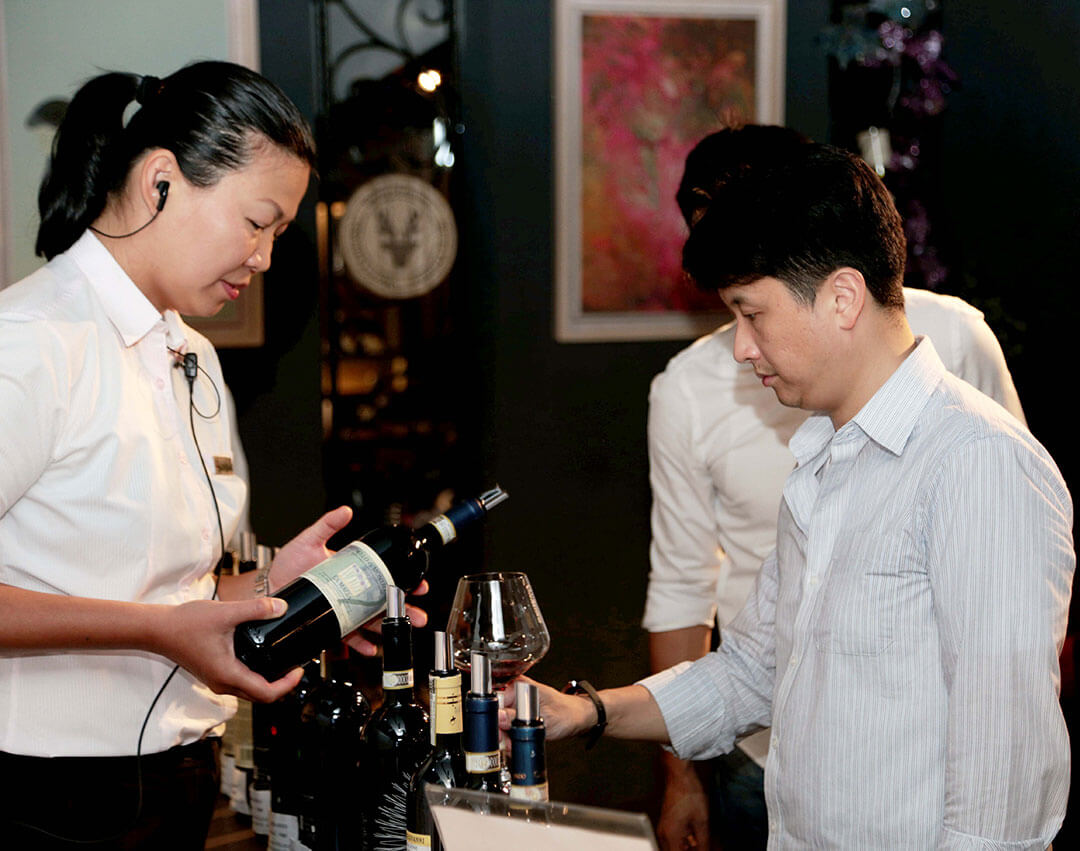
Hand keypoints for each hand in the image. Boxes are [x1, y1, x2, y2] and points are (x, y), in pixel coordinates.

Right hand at [152, 596, 303, 702]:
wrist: (158, 629)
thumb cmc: (185, 624)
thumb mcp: (226, 613)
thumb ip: (255, 609)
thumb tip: (281, 607)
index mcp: (228, 675)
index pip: (266, 694)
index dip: (287, 685)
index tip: (299, 670)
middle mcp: (222, 683)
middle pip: (260, 696)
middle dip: (282, 685)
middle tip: (296, 667)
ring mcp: (216, 680)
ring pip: (249, 691)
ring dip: (268, 681)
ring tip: (283, 662)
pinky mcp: (213, 674)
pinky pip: (240, 683)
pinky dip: (255, 676)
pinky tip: (262, 658)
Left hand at [266, 506, 428, 655]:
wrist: (268, 589)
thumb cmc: (288, 565)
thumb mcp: (309, 541)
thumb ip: (327, 525)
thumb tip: (344, 511)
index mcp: (352, 571)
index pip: (385, 576)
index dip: (406, 581)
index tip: (419, 584)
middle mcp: (352, 593)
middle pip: (385, 603)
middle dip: (406, 610)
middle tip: (418, 614)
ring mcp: (344, 610)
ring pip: (372, 622)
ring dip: (388, 628)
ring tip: (397, 631)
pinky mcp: (332, 625)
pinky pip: (351, 637)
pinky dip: (362, 644)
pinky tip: (370, 647)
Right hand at [498, 675, 596, 740]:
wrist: (577, 718)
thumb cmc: (566, 714)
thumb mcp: (542, 719)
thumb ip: (517, 718)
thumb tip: (498, 717)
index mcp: (519, 686)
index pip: (495, 702)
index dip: (495, 721)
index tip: (500, 735)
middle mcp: (516, 691)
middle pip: (496, 713)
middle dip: (500, 731)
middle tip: (508, 743)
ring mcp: (517, 701)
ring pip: (500, 720)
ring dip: (505, 735)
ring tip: (515, 744)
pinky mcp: (520, 710)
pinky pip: (508, 723)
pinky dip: (510, 734)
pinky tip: (516, 741)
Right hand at [656, 752, 709, 850]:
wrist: (680, 777)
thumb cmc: (689, 795)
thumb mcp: (701, 822)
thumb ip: (703, 843)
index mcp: (670, 836)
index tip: (703, 849)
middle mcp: (664, 834)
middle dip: (690, 850)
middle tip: (703, 845)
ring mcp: (664, 828)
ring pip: (675, 847)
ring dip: (688, 846)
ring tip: (701, 839)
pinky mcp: (667, 823)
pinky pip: (674, 839)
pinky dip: (684, 840)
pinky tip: (695, 834)